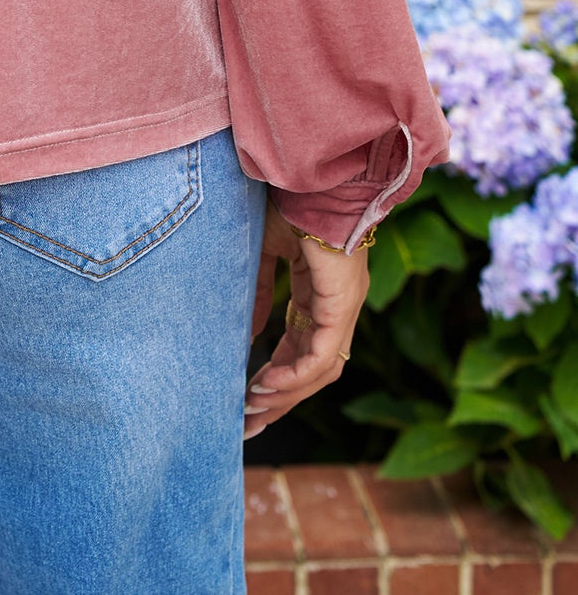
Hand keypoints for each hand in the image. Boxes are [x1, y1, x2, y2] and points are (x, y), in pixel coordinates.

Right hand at [244, 201, 368, 440]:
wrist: (305, 171)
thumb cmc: (285, 201)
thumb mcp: (263, 251)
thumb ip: (258, 292)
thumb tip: (253, 333)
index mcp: (322, 293)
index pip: (303, 349)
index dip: (277, 378)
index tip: (248, 400)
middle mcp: (339, 306)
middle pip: (314, 370)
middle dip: (281, 400)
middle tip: (248, 423)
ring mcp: (345, 305)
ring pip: (322, 370)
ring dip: (287, 393)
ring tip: (252, 407)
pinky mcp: (341, 301)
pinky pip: (322, 353)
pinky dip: (295, 374)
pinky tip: (267, 385)